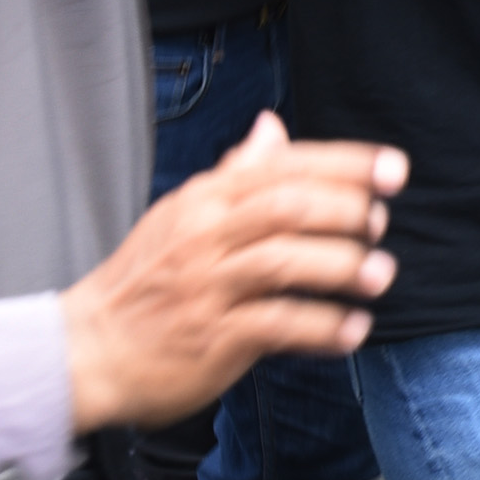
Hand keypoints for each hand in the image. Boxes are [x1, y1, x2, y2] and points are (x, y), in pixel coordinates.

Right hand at [61, 113, 405, 427]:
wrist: (85, 351)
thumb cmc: (144, 283)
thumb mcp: (182, 216)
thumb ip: (235, 174)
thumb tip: (273, 127)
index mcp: (203, 200)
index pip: (282, 166)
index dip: (345, 164)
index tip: (394, 169)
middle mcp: (203, 236)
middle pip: (287, 206)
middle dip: (347, 210)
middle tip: (379, 226)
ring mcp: (206, 286)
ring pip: (284, 261)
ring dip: (343, 267)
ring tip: (379, 275)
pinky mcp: (210, 337)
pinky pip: (278, 325)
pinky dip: (323, 327)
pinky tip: (353, 330)